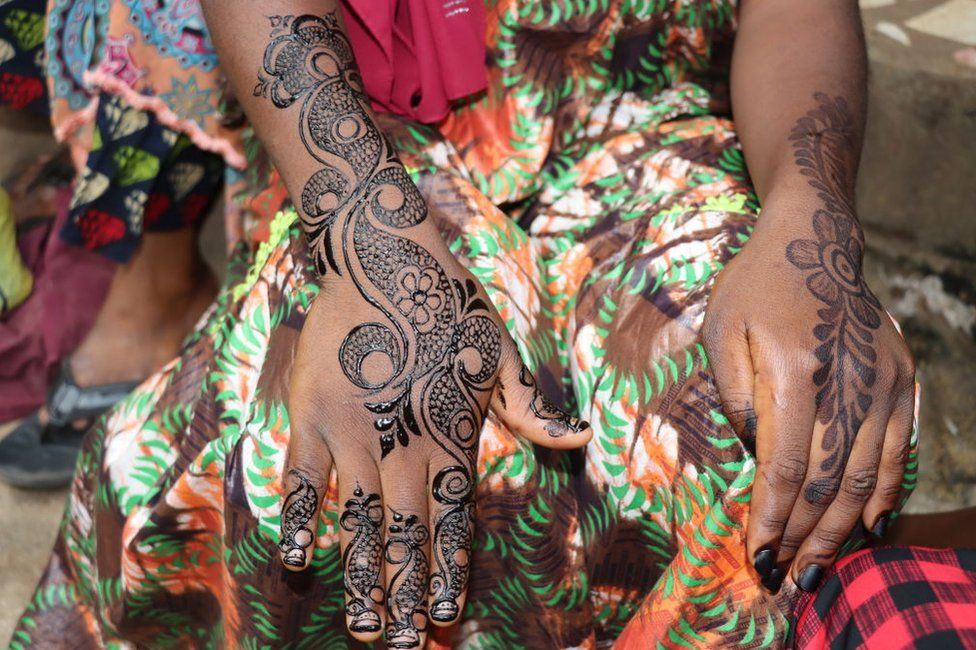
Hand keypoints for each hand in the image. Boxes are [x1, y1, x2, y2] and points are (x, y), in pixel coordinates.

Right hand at [282, 223, 590, 647]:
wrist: (385, 258)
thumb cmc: (450, 304)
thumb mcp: (500, 354)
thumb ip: (532, 408)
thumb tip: (580, 440)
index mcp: (451, 437)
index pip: (451, 521)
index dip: (448, 571)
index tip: (445, 618)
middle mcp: (404, 445)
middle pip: (406, 535)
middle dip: (406, 594)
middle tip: (403, 645)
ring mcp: (354, 432)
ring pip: (358, 520)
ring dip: (361, 577)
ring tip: (365, 627)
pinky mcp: (313, 413)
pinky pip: (304, 477)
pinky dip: (302, 519)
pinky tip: (300, 559)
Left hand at [703, 204, 914, 593]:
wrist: (815, 243)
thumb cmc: (754, 289)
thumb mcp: (721, 333)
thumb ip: (736, 398)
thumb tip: (756, 457)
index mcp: (795, 370)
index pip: (786, 465)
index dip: (772, 517)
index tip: (757, 555)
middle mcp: (849, 380)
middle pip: (830, 481)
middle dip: (805, 537)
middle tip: (788, 579)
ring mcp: (884, 381)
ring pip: (867, 475)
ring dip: (842, 529)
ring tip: (821, 567)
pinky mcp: (903, 379)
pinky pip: (898, 450)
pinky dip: (884, 494)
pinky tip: (867, 527)